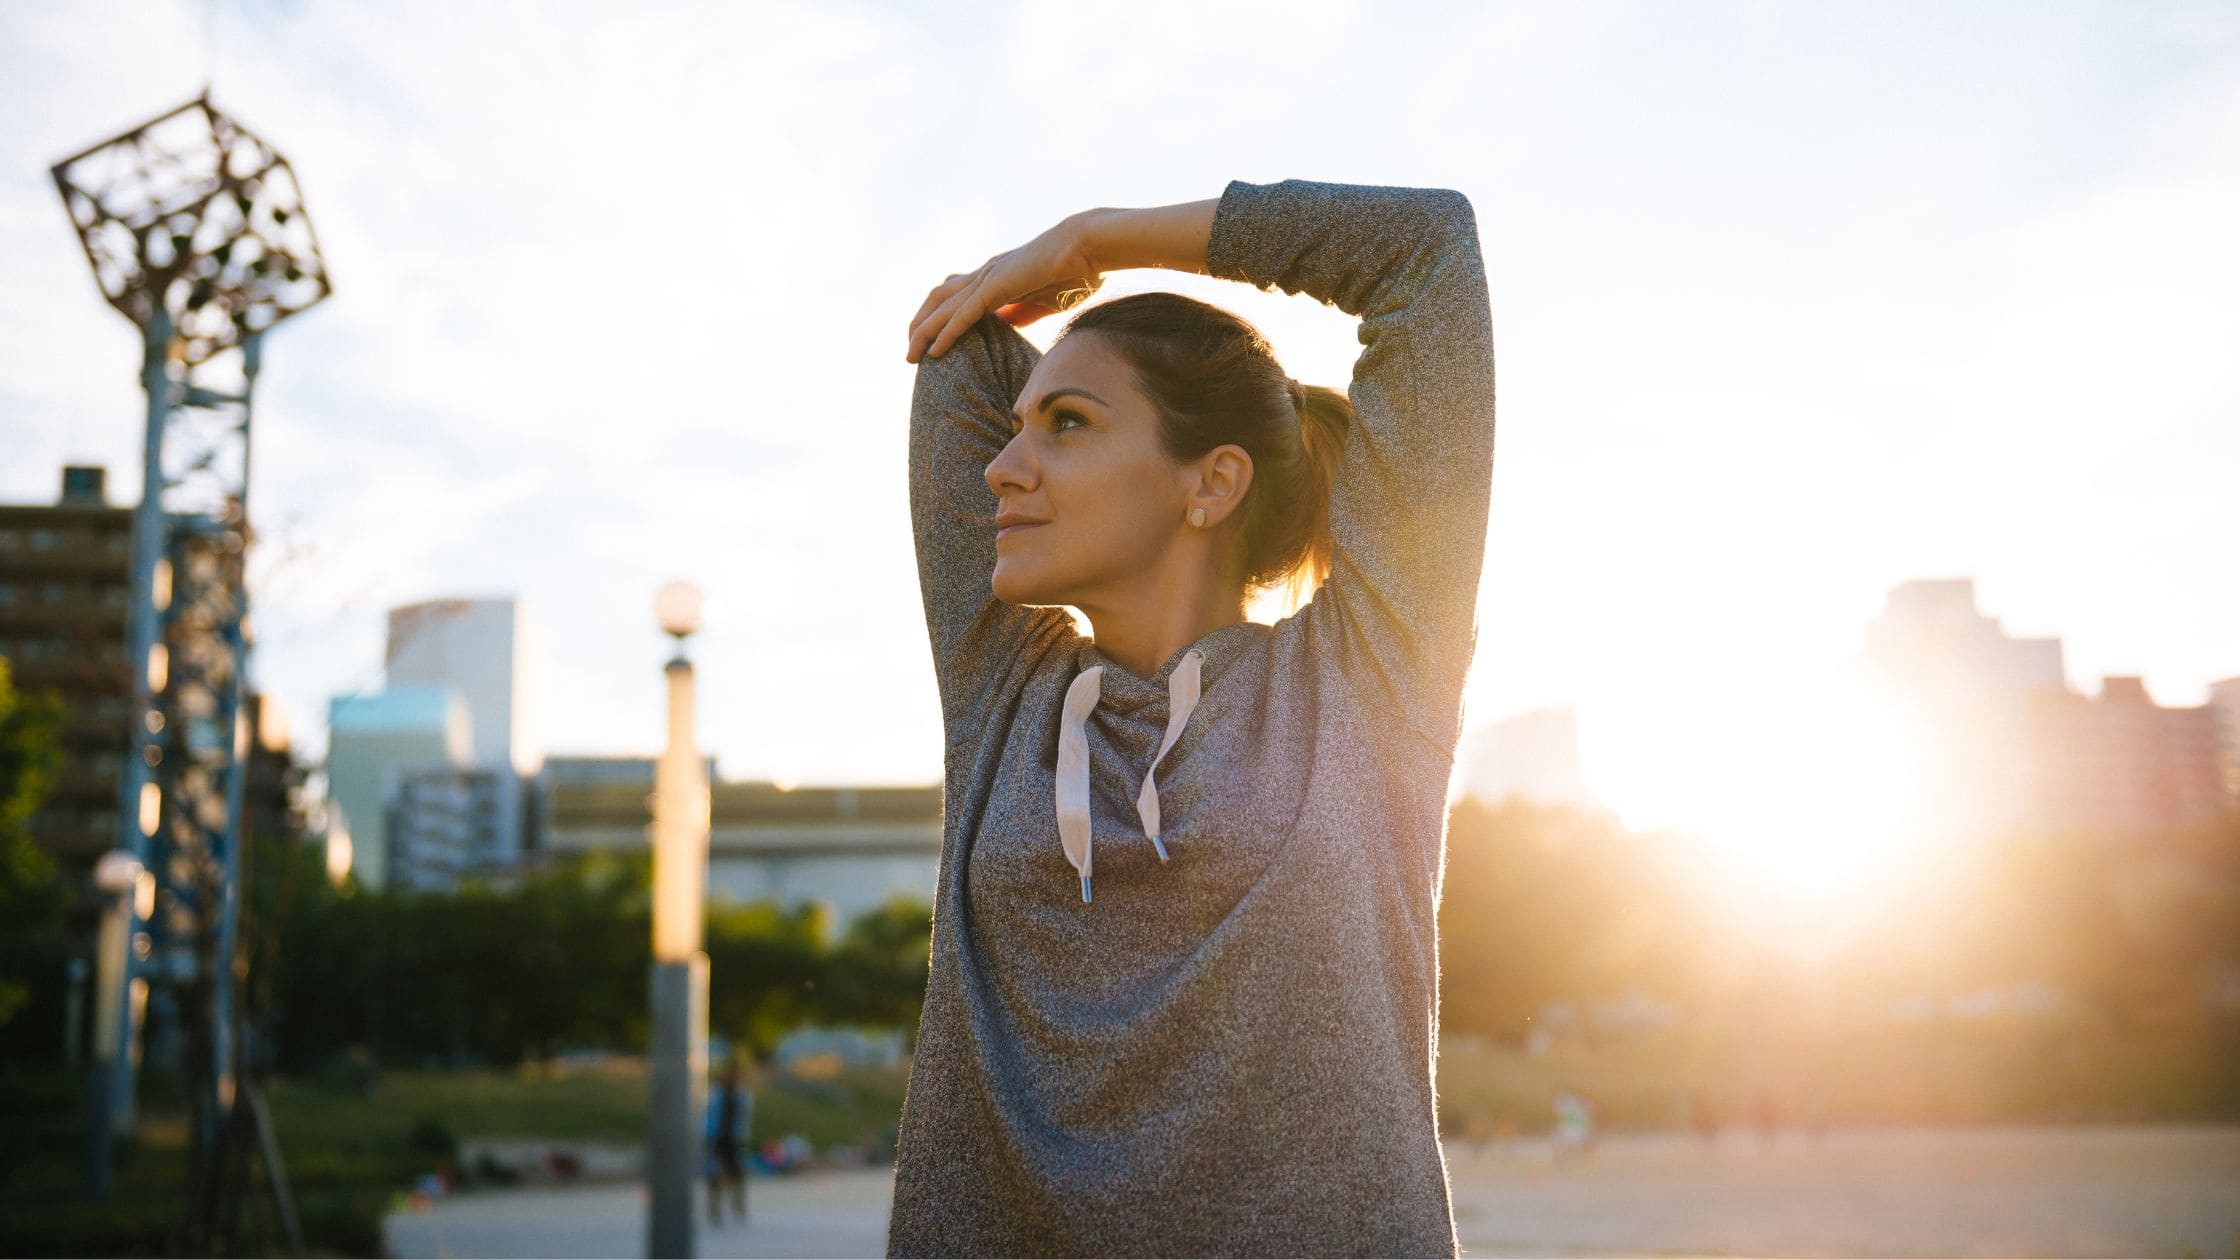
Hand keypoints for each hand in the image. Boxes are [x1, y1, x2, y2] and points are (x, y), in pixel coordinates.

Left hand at [906, 215, 1103, 362]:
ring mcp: (989, 278)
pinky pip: (963, 314)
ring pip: (942, 307)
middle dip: (920, 324)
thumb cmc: (1076, 271)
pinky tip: (933, 351)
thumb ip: (1020, 311)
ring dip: (923, 332)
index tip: (929, 341)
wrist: (1089, 247)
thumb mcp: (1042, 300)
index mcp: (996, 276)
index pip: (955, 296)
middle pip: (938, 298)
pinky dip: (946, 333)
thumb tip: (1005, 325)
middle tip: (910, 352)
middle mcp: (985, 274)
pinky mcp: (997, 286)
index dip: (938, 317)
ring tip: (910, 356)